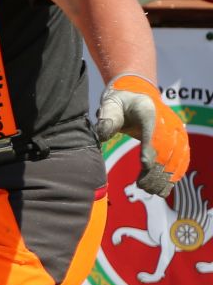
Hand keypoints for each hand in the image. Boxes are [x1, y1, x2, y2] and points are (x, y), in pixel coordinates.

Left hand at [95, 74, 186, 195]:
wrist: (138, 93)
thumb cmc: (121, 101)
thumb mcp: (110, 104)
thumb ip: (107, 118)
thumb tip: (103, 135)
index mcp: (149, 110)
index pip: (153, 132)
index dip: (151, 149)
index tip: (145, 166)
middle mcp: (168, 121)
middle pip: (167, 148)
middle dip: (157, 170)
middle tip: (143, 187)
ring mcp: (176, 131)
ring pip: (177, 156)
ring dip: (166, 176)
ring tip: (152, 191)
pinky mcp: (179, 139)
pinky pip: (182, 159)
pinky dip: (175, 174)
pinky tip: (166, 187)